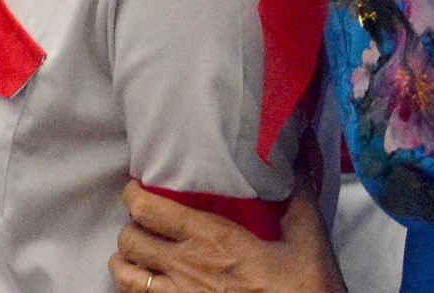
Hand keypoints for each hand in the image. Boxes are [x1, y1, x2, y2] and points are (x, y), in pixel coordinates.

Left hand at [109, 180, 345, 292]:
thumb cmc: (308, 287)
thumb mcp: (308, 237)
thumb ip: (298, 193)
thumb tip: (299, 153)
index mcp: (210, 239)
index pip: (147, 209)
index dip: (134, 195)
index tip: (139, 189)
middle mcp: (186, 268)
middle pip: (130, 239)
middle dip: (132, 227)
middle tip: (146, 224)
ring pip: (125, 274)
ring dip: (127, 260)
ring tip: (140, 254)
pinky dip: (135, 288)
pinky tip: (150, 283)